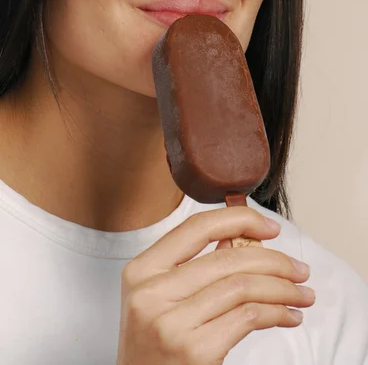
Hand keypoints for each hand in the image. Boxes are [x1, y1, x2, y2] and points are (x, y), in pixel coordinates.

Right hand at [116, 206, 313, 364]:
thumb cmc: (152, 346)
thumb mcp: (158, 298)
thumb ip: (193, 266)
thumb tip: (241, 239)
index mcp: (141, 270)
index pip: (197, 227)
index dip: (239, 219)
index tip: (270, 227)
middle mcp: (151, 292)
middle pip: (227, 259)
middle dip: (275, 261)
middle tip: (299, 269)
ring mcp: (171, 322)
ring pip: (243, 287)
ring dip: (282, 289)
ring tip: (301, 294)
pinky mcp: (194, 350)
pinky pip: (248, 317)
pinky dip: (277, 313)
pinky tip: (288, 316)